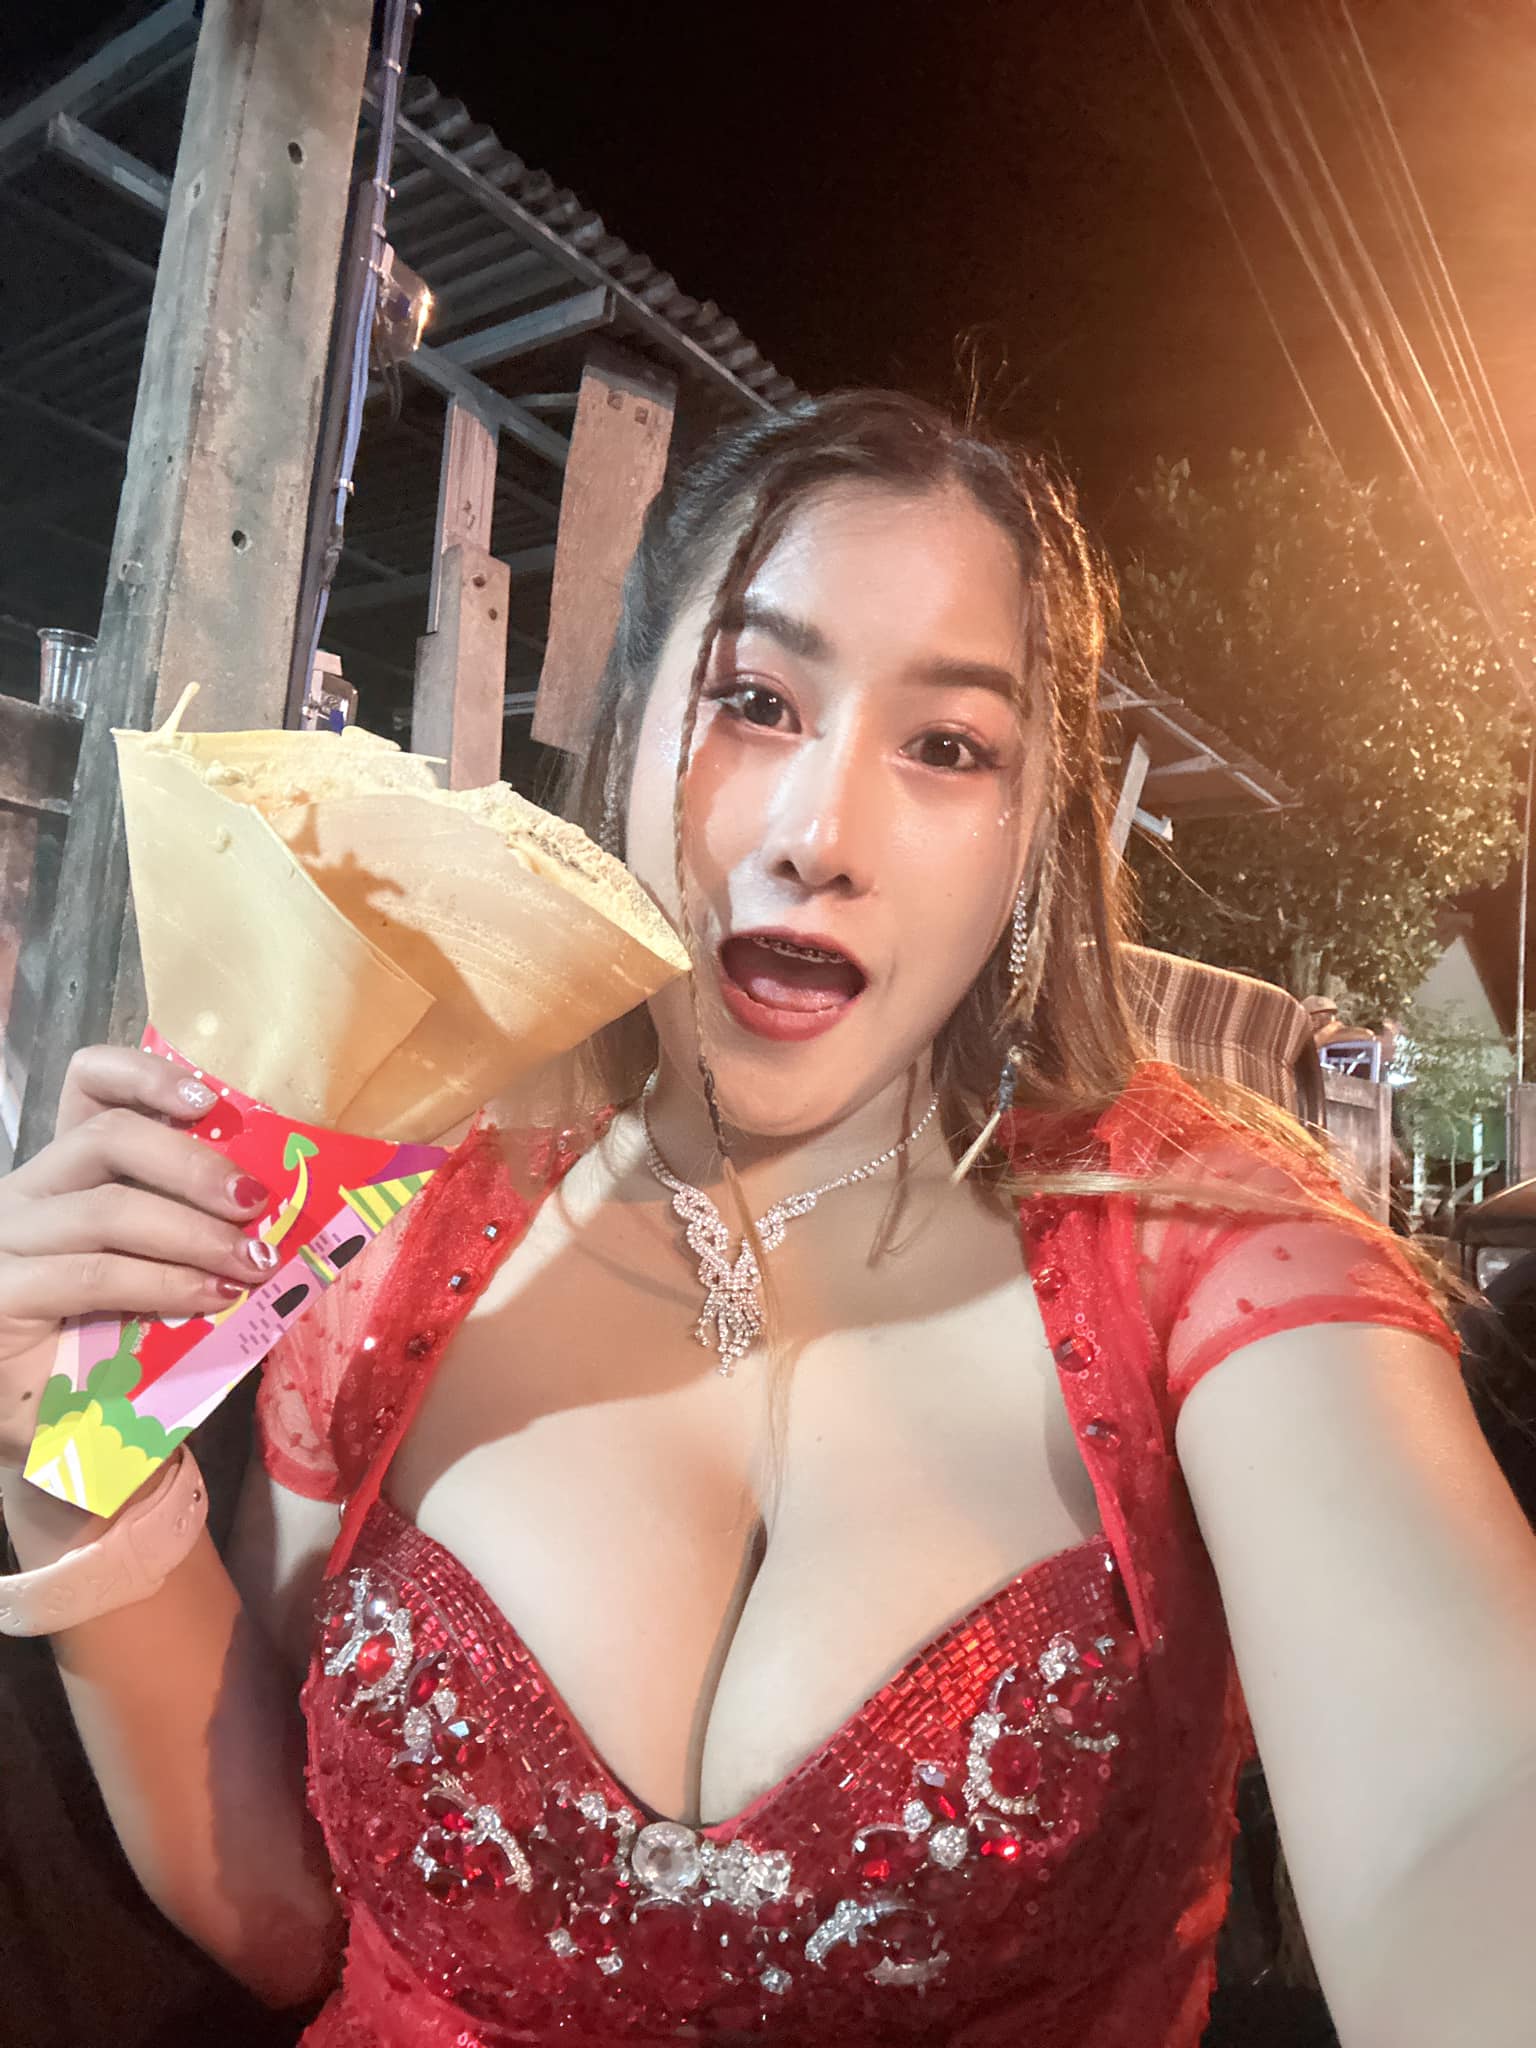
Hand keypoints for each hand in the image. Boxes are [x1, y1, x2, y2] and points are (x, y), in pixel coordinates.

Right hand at [0, 1046, 272, 1472]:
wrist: (63, 1439)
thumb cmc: (119, 1348)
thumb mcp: (163, 1270)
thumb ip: (195, 1225)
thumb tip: (278, 1201)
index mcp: (67, 1171)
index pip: (89, 1086)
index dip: (146, 1075)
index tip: (209, 1100)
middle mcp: (26, 1193)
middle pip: (108, 1138)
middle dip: (195, 1165)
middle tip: (255, 1203)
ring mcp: (6, 1242)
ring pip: (108, 1208)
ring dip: (194, 1234)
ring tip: (251, 1264)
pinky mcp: (2, 1296)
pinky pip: (95, 1273)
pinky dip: (164, 1283)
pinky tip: (210, 1298)